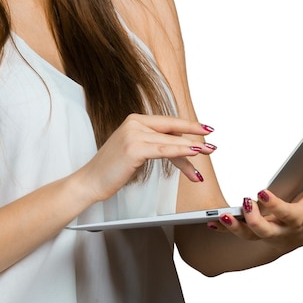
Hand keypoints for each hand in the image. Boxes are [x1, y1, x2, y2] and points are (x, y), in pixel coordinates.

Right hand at [80, 114, 215, 202]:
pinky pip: (163, 149)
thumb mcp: (136, 152)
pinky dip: (180, 151)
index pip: (167, 123)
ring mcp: (133, 133)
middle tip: (212, 144)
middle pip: (171, 130)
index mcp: (135, 120)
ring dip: (192, 147)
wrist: (90, 181)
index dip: (188, 126)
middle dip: (194, 136)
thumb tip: (181, 148)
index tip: (205, 130)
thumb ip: (156, 145)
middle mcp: (134, 122)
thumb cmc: (113, 170)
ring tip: (207, 151)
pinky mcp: (134, 148)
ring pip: (170, 140)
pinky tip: (192, 153)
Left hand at [210, 157, 302, 252]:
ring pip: (249, 236)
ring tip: (222, 215)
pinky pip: (237, 233)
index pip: (288, 215)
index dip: (275, 206)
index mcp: (298, 220)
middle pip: (266, 231)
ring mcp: (265, 234)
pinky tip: (212, 221)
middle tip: (244, 203)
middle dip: (254, 220)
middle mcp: (280, 230)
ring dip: (234, 228)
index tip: (262, 192)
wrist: (302, 233)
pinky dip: (224, 229)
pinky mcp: (253, 233)